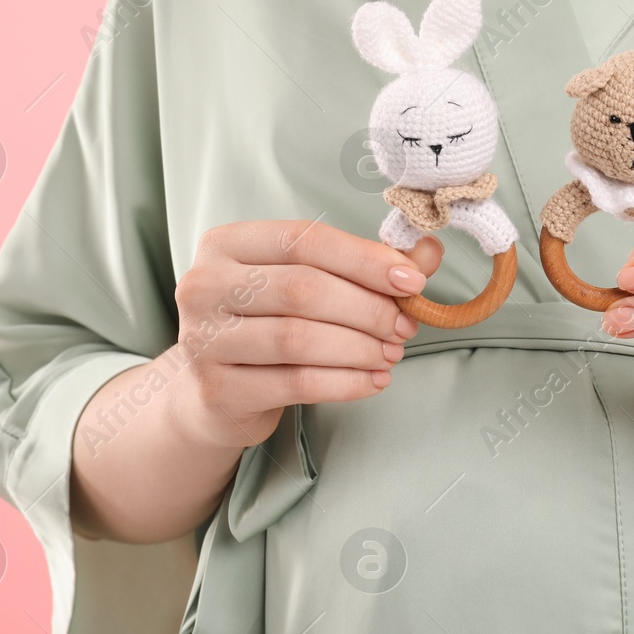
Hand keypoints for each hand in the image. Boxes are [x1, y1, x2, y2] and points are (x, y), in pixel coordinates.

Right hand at [170, 221, 442, 448]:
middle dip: (367, 308)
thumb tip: (429, 251)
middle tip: (405, 327)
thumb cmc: (268, 325)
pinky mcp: (218, 390)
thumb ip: (367, 265)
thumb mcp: (310, 284)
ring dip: (360, 348)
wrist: (215, 393)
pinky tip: (374, 381)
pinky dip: (346, 382)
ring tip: (391, 354)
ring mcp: (203, 339)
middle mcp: (204, 285)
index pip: (304, 240)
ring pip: (299, 339)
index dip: (364, 259)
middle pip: (303, 289)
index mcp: (226, 244)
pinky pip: (297, 383)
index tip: (412, 282)